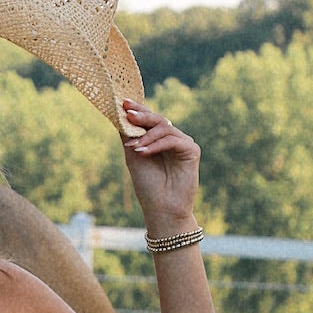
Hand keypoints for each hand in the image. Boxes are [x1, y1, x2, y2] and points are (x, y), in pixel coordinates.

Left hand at [121, 100, 200, 235]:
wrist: (162, 208)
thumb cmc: (148, 186)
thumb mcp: (133, 157)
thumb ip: (130, 136)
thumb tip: (121, 115)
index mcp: (158, 140)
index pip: (149, 120)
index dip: (138, 109)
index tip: (123, 103)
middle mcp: (172, 139)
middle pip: (158, 119)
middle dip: (142, 116)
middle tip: (128, 114)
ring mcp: (183, 144)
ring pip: (164, 128)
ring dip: (146, 136)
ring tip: (134, 148)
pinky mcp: (192, 150)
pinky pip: (172, 140)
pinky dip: (156, 145)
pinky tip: (143, 152)